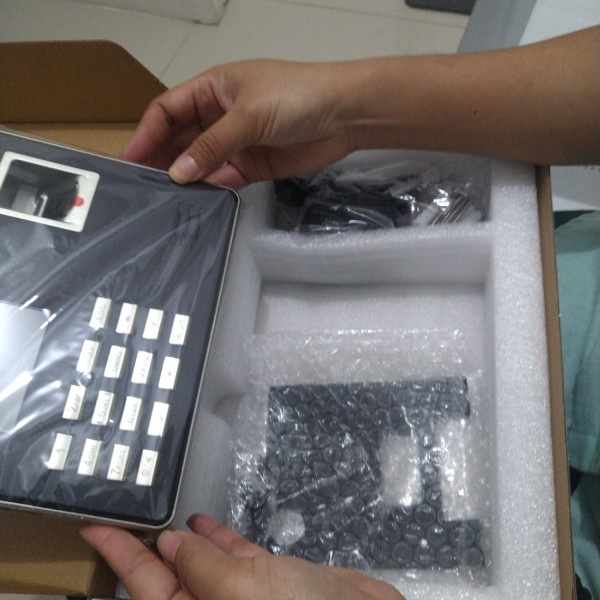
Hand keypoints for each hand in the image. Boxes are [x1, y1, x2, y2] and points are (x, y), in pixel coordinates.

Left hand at [81, 513, 405, 599]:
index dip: (118, 557)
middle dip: (143, 546)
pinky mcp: (267, 581)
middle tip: (121, 515)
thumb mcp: (244, 593)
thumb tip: (175, 544)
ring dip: (179, 537)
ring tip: (157, 513)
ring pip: (198, 563)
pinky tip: (202, 519)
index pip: (144, 588)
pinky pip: (231, 554)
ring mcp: (240, 597)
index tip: (94, 530)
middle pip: (166, 576)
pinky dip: (216, 535)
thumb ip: (204, 567)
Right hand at [121, 60, 357, 188]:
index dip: (146, 133)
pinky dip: (212, 189)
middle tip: (142, 186)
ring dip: (186, 178)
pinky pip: (224, 179)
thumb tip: (178, 173)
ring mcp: (236, 143)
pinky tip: (199, 200)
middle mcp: (219, 116)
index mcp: (212, 89)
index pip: (167, 111)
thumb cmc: (296, 96)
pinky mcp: (253, 166)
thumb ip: (212, 146)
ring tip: (165, 199)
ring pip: (201, 163)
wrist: (343, 115)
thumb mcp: (248, 115)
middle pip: (180, 140)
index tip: (129, 159)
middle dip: (162, 160)